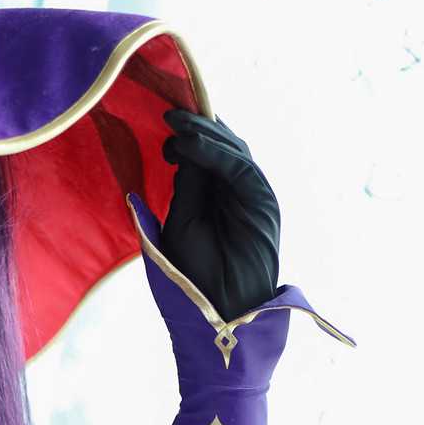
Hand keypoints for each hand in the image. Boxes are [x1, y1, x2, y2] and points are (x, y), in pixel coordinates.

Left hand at [159, 110, 280, 320]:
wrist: (219, 311)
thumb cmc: (195, 276)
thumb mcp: (181, 223)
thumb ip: (185, 187)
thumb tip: (177, 151)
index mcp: (217, 198)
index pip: (206, 155)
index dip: (187, 136)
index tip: (161, 125)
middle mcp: (237, 192)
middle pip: (221, 146)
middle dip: (195, 127)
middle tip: (167, 114)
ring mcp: (252, 194)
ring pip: (232, 150)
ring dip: (203, 133)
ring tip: (173, 123)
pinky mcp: (262, 201)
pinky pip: (238, 167)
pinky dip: (212, 153)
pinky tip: (187, 146)